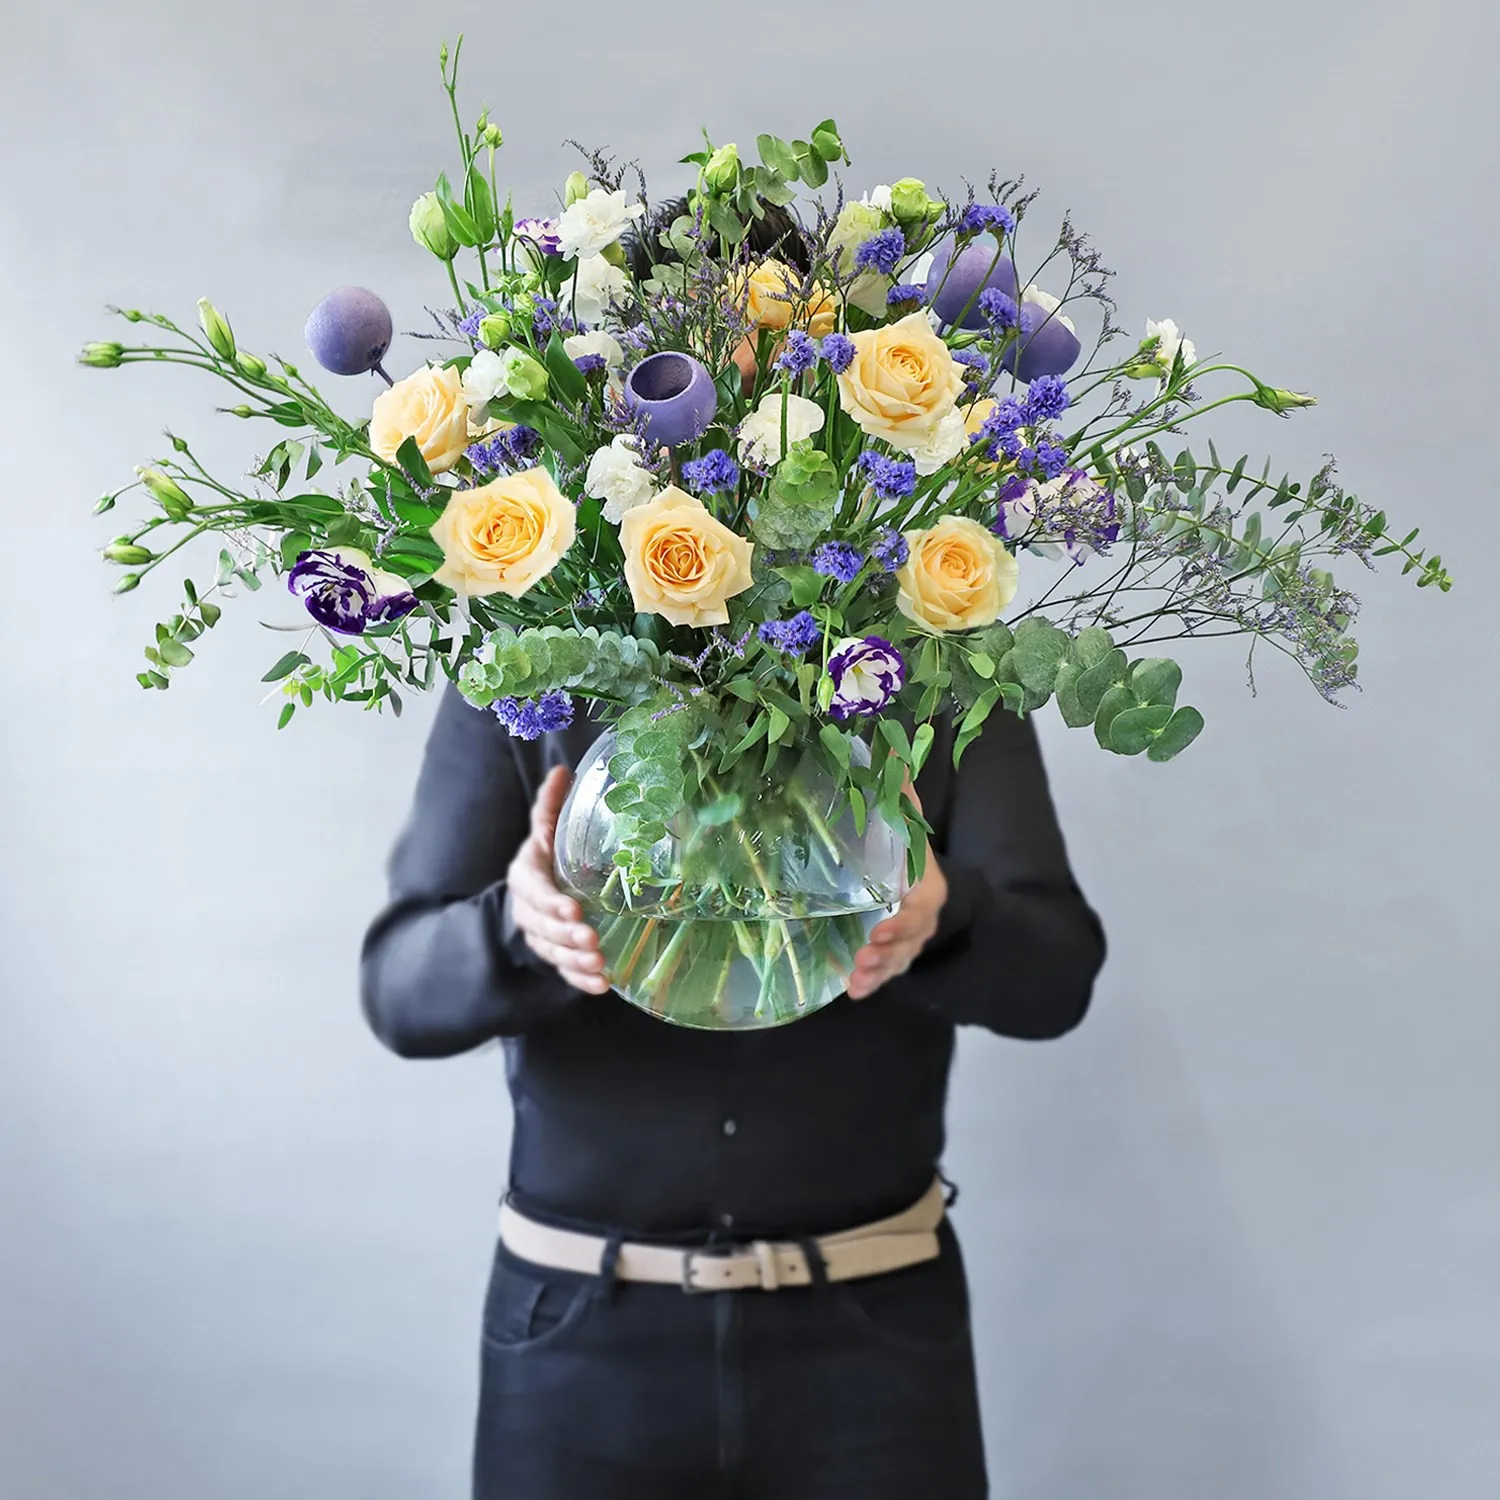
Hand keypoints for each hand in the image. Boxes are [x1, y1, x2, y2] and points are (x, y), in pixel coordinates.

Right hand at [505, 765, 609, 994]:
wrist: (539, 888)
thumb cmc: (548, 855)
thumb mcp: (547, 829)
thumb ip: (550, 805)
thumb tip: (563, 771)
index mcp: (526, 876)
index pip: (534, 891)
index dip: (551, 902)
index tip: (573, 909)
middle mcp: (529, 909)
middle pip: (542, 926)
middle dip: (566, 935)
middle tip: (592, 941)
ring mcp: (540, 935)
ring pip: (553, 951)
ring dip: (575, 960)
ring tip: (600, 966)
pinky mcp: (554, 954)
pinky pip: (563, 970)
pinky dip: (580, 981)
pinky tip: (601, 986)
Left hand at [846, 783, 947, 1001]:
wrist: (927, 886)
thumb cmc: (911, 853)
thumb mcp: (906, 824)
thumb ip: (899, 794)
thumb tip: (889, 746)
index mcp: (926, 888)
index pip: (919, 907)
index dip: (902, 920)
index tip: (880, 927)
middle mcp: (920, 920)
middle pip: (908, 940)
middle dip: (888, 950)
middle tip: (865, 954)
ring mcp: (908, 943)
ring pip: (897, 962)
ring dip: (878, 971)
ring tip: (857, 978)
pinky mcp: (893, 958)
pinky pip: (886, 975)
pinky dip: (871, 985)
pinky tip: (852, 992)